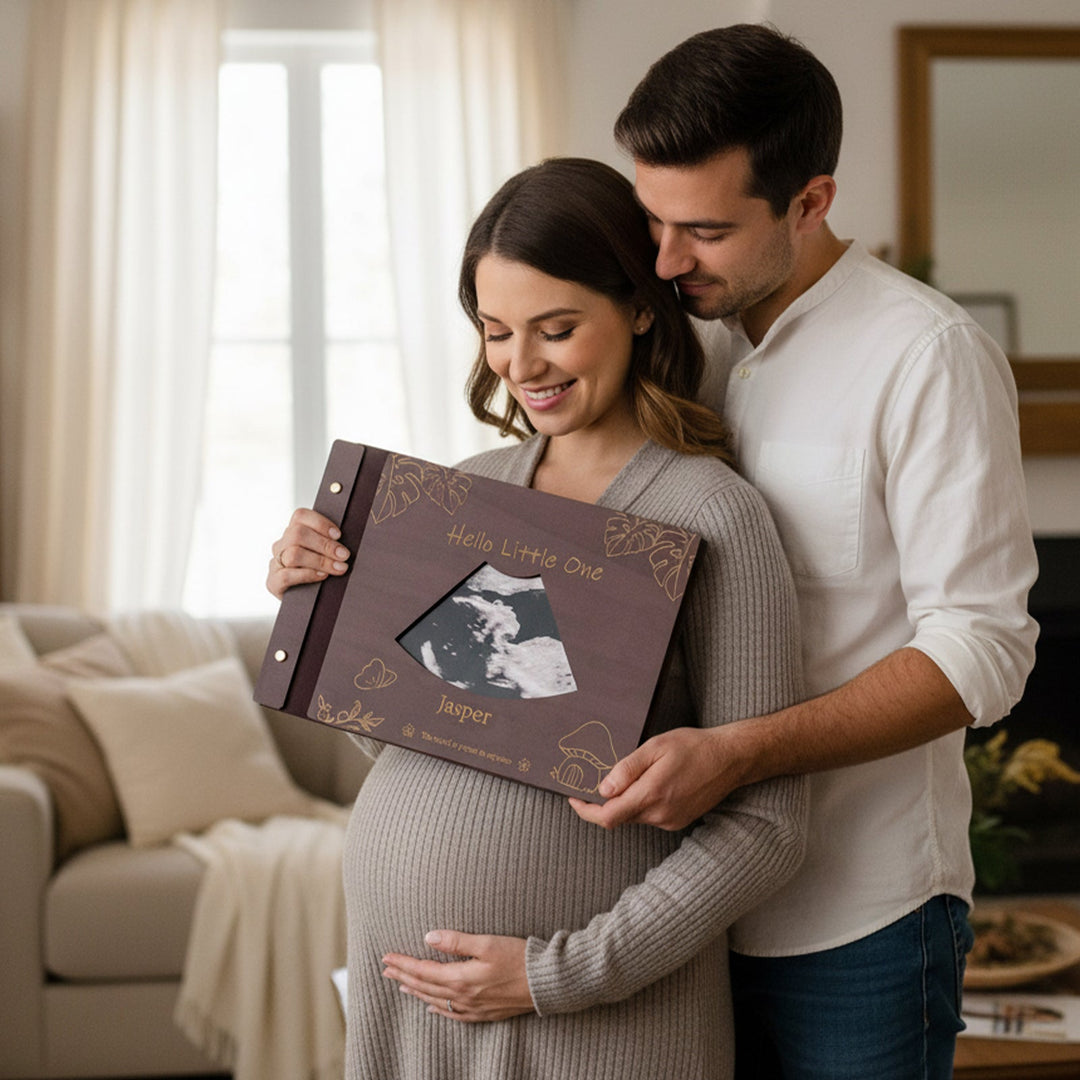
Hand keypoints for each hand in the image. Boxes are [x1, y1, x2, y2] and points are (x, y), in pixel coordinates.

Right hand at [266, 508, 349, 598]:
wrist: (309, 604)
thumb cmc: (323, 573)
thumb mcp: (327, 555)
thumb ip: (332, 544)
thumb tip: (347, 543)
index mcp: (293, 532)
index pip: (300, 516)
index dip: (320, 523)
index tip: (339, 535)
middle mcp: (281, 545)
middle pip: (297, 534)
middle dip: (324, 544)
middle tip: (344, 555)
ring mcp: (275, 564)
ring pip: (293, 554)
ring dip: (320, 560)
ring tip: (339, 568)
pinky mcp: (272, 582)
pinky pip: (287, 575)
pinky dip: (308, 574)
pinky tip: (323, 576)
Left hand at [381, 930, 533, 1022]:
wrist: (545, 982)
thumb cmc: (519, 957)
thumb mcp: (487, 942)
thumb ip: (457, 941)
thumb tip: (428, 937)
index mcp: (461, 978)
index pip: (423, 971)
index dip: (403, 963)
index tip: (386, 957)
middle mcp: (463, 996)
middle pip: (425, 986)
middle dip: (403, 976)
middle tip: (385, 969)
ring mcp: (473, 1007)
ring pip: (435, 1001)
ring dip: (416, 991)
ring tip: (401, 984)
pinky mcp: (484, 1013)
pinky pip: (452, 1015)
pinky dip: (437, 1009)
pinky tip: (431, 1007)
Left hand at [569, 725, 741, 830]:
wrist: (730, 758)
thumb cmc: (693, 746)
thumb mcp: (655, 747)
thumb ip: (627, 770)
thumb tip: (603, 790)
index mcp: (652, 795)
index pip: (608, 817)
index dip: (586, 811)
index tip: (573, 798)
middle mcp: (660, 814)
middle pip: (619, 817)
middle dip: (604, 802)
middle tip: (595, 779)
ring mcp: (671, 820)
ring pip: (635, 816)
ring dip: (625, 801)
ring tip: (631, 775)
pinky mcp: (678, 821)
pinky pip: (650, 816)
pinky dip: (642, 803)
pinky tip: (651, 782)